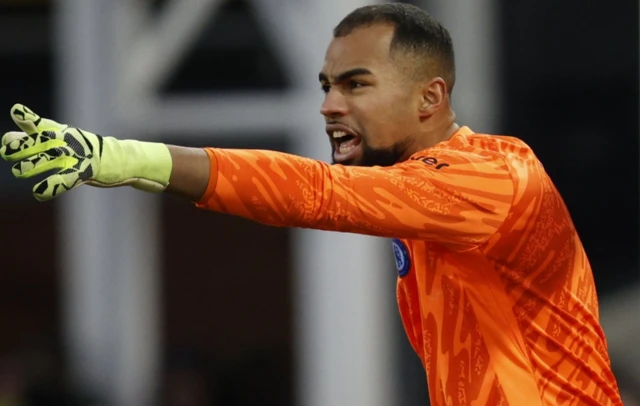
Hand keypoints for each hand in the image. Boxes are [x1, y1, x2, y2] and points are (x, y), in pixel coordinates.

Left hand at [1, 104, 171, 200]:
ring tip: (18, 171)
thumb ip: (34, 136)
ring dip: (31, 165)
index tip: (13, 127)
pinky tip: (38, 193)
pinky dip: (52, 187)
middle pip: (40, 141)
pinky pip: (66, 180)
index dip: (25, 123)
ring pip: (49, 160)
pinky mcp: (85, 173)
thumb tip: (7, 137)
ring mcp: (76, 157)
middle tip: (6, 153)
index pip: (37, 125)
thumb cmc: (85, 148)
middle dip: (21, 147)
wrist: (119, 159)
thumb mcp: (61, 137)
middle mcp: (66, 142)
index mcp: (59, 132)